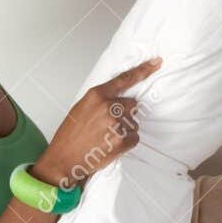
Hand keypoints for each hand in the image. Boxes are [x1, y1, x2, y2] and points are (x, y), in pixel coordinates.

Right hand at [33, 57, 162, 187]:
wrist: (64, 159)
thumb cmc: (71, 135)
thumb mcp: (82, 108)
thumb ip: (101, 100)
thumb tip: (119, 100)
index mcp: (97, 95)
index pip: (125, 79)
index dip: (143, 70)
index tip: (157, 63)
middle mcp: (108, 106)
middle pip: (132, 104)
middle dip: (124, 114)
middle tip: (106, 126)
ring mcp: (116, 123)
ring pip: (133, 123)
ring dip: (123, 130)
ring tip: (104, 138)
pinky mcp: (122, 139)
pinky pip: (134, 138)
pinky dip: (125, 143)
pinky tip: (109, 146)